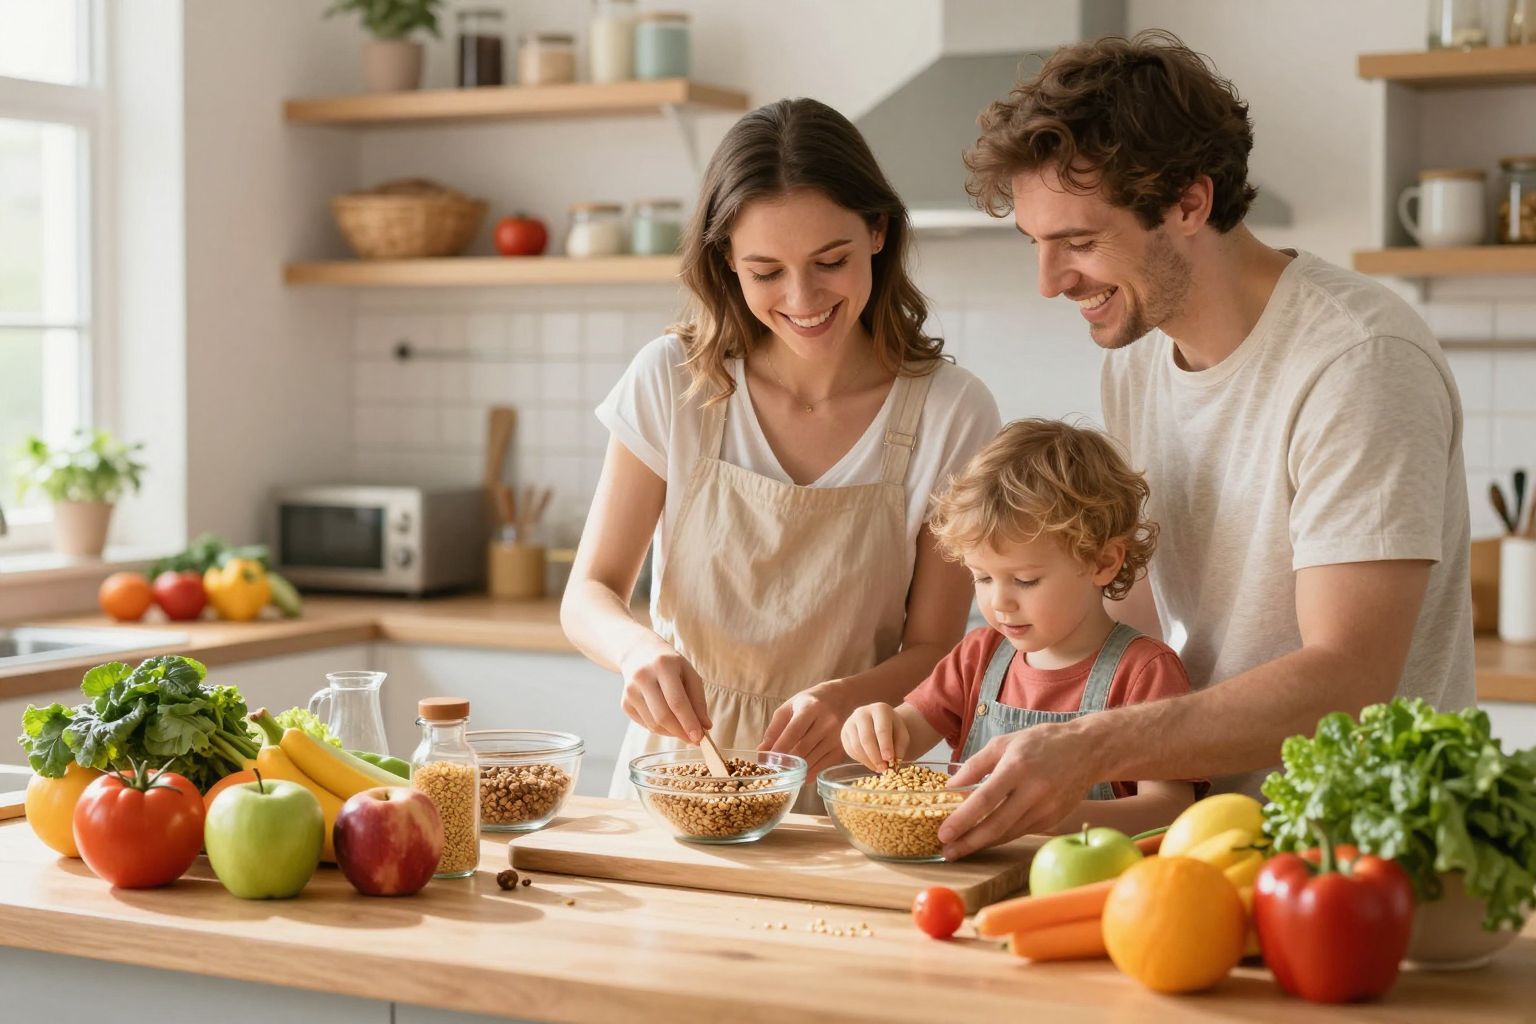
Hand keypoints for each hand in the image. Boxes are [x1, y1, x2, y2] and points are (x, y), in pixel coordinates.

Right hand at [617, 636, 710, 742]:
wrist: (639, 653)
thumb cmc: (669, 665)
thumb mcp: (689, 674)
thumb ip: (698, 700)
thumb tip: (705, 726)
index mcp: (663, 666)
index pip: (676, 701)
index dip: (688, 722)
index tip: (699, 737)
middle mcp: (643, 677)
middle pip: (663, 716)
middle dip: (680, 732)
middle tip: (694, 740)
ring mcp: (630, 691)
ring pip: (653, 724)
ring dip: (671, 732)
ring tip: (682, 728)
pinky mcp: (624, 703)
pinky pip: (645, 725)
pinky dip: (660, 729)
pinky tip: (667, 721)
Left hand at [760, 683, 852, 779]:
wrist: (842, 698)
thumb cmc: (810, 702)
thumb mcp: (790, 707)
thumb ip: (775, 728)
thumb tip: (762, 751)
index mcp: (811, 708)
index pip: (794, 731)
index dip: (779, 748)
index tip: (767, 761)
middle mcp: (827, 722)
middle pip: (802, 749)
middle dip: (785, 762)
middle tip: (773, 770)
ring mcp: (837, 737)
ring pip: (811, 761)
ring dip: (795, 770)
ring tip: (784, 772)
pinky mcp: (841, 749)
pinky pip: (822, 767)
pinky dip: (808, 774)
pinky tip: (800, 774)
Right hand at [840, 703, 908, 771]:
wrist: (880, 723)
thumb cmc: (894, 729)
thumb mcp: (902, 735)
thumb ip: (900, 747)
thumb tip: (893, 761)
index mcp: (880, 709)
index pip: (881, 729)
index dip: (885, 746)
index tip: (890, 760)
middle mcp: (862, 712)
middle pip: (866, 738)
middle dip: (875, 756)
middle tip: (883, 769)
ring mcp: (850, 722)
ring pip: (856, 745)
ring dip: (868, 760)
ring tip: (878, 768)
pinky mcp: (844, 733)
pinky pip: (850, 750)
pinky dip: (861, 760)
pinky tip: (870, 763)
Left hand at [937, 721, 1097, 860]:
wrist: (1087, 750)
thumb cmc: (1041, 742)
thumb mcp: (1004, 743)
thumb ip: (975, 765)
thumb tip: (951, 786)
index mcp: (1017, 767)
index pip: (984, 800)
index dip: (962, 820)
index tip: (943, 833)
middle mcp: (1033, 791)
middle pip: (996, 825)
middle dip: (968, 842)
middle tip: (948, 850)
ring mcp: (1046, 808)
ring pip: (1009, 833)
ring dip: (982, 844)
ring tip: (960, 849)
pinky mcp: (1054, 818)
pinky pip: (1021, 832)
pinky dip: (1001, 838)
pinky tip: (984, 840)